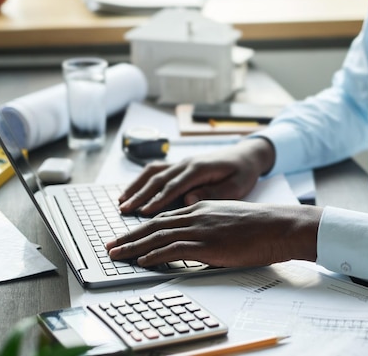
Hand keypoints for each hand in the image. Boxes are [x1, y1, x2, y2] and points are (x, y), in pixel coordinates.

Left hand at [106, 200, 321, 267]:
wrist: (278, 225)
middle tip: (110, 246)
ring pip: (157, 236)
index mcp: (200, 207)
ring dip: (133, 247)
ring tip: (116, 255)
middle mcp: (196, 214)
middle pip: (153, 225)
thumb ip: (208, 223)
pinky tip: (142, 261)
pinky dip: (154, 255)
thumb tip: (196, 238)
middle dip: (128, 236)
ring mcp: (201, 229)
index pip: (163, 217)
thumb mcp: (228, 217)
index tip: (126, 235)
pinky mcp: (207, 244)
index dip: (141, 227)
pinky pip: (173, 248)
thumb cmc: (259, 225)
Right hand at [119, 137, 274, 215]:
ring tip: (121, 203)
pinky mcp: (180, 164)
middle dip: (139, 195)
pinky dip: (141, 181)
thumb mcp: (237, 186)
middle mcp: (187, 163)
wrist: (246, 155)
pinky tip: (131, 192)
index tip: (144, 213)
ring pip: (153, 173)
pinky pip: (156, 170)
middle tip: (124, 210)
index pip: (174, 186)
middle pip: (158, 179)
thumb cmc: (243, 173)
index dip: (158, 200)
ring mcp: (182, 162)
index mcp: (200, 169)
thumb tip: (189, 200)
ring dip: (136, 187)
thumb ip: (213, 193)